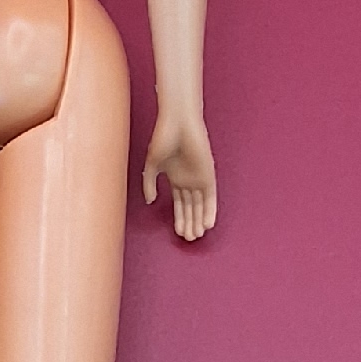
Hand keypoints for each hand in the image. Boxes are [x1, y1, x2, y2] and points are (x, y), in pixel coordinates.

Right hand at [143, 110, 216, 241]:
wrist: (177, 121)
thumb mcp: (152, 164)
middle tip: (188, 239)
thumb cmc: (164, 137)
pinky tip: (208, 224)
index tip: (177, 233)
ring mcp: (199, 177)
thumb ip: (150, 183)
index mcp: (175, 177)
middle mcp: (188, 179)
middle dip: (189, 223)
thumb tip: (150, 201)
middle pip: (190, 207)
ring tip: (196, 236)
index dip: (179, 218)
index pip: (179, 203)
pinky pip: (210, 197)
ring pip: (200, 205)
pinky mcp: (208, 174)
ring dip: (198, 220)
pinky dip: (210, 211)